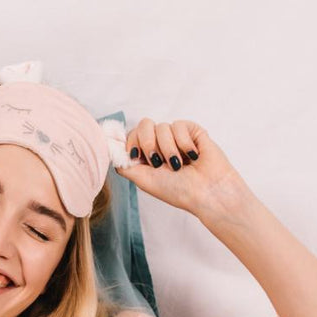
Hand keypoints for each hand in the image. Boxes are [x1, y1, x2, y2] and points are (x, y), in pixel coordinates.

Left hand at [114, 119, 243, 215]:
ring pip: (161, 127)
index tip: (135, 155)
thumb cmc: (177, 191)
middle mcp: (160, 145)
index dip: (130, 142)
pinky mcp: (192, 131)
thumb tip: (110, 148)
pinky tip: (193, 156)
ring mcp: (176, 136)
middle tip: (157, 162)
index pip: (131, 136)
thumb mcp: (144, 180)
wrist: (206, 191)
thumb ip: (125, 164)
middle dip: (148, 143)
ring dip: (169, 149)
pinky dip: (184, 143)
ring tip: (179, 165)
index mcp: (146, 156)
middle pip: (143, 125)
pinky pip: (179, 125)